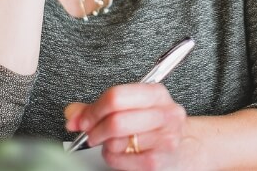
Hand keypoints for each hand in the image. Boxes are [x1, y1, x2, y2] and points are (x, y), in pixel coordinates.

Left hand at [66, 84, 191, 169]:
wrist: (183, 149)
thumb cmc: (153, 126)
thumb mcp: (131, 108)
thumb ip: (98, 108)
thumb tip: (73, 115)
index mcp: (156, 94)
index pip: (117, 96)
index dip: (93, 110)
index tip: (83, 120)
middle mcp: (165, 114)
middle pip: (116, 120)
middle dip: (95, 130)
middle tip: (91, 134)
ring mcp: (164, 139)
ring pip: (116, 142)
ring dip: (106, 145)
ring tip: (113, 142)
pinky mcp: (157, 162)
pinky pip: (119, 159)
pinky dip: (112, 158)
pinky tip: (122, 153)